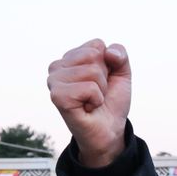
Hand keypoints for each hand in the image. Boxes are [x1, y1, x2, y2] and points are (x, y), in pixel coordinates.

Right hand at [47, 39, 131, 167]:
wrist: (109, 130)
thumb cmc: (111, 101)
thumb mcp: (122, 73)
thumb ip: (120, 54)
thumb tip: (108, 52)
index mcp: (70, 57)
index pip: (97, 44)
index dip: (109, 65)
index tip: (102, 81)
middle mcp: (57, 66)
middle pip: (94, 55)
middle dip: (104, 76)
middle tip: (97, 93)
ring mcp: (54, 81)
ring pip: (92, 71)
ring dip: (100, 90)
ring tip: (92, 101)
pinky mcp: (57, 96)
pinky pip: (89, 87)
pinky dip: (96, 99)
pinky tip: (87, 107)